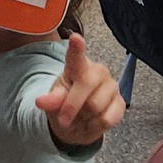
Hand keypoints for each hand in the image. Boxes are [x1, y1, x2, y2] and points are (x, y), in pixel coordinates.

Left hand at [34, 34, 125, 149]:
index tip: (75, 37)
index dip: (76, 47)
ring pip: (97, 105)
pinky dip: (96, 125)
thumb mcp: (53, 103)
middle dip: (72, 105)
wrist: (77, 124)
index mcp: (77, 67)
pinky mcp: (121, 103)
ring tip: (82, 114)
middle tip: (63, 119)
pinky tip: (93, 120)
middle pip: (86, 84)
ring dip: (85, 117)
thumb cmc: (64, 106)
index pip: (76, 56)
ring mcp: (111, 86)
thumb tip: (41, 101)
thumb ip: (51, 100)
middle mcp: (97, 72)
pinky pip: (108, 118)